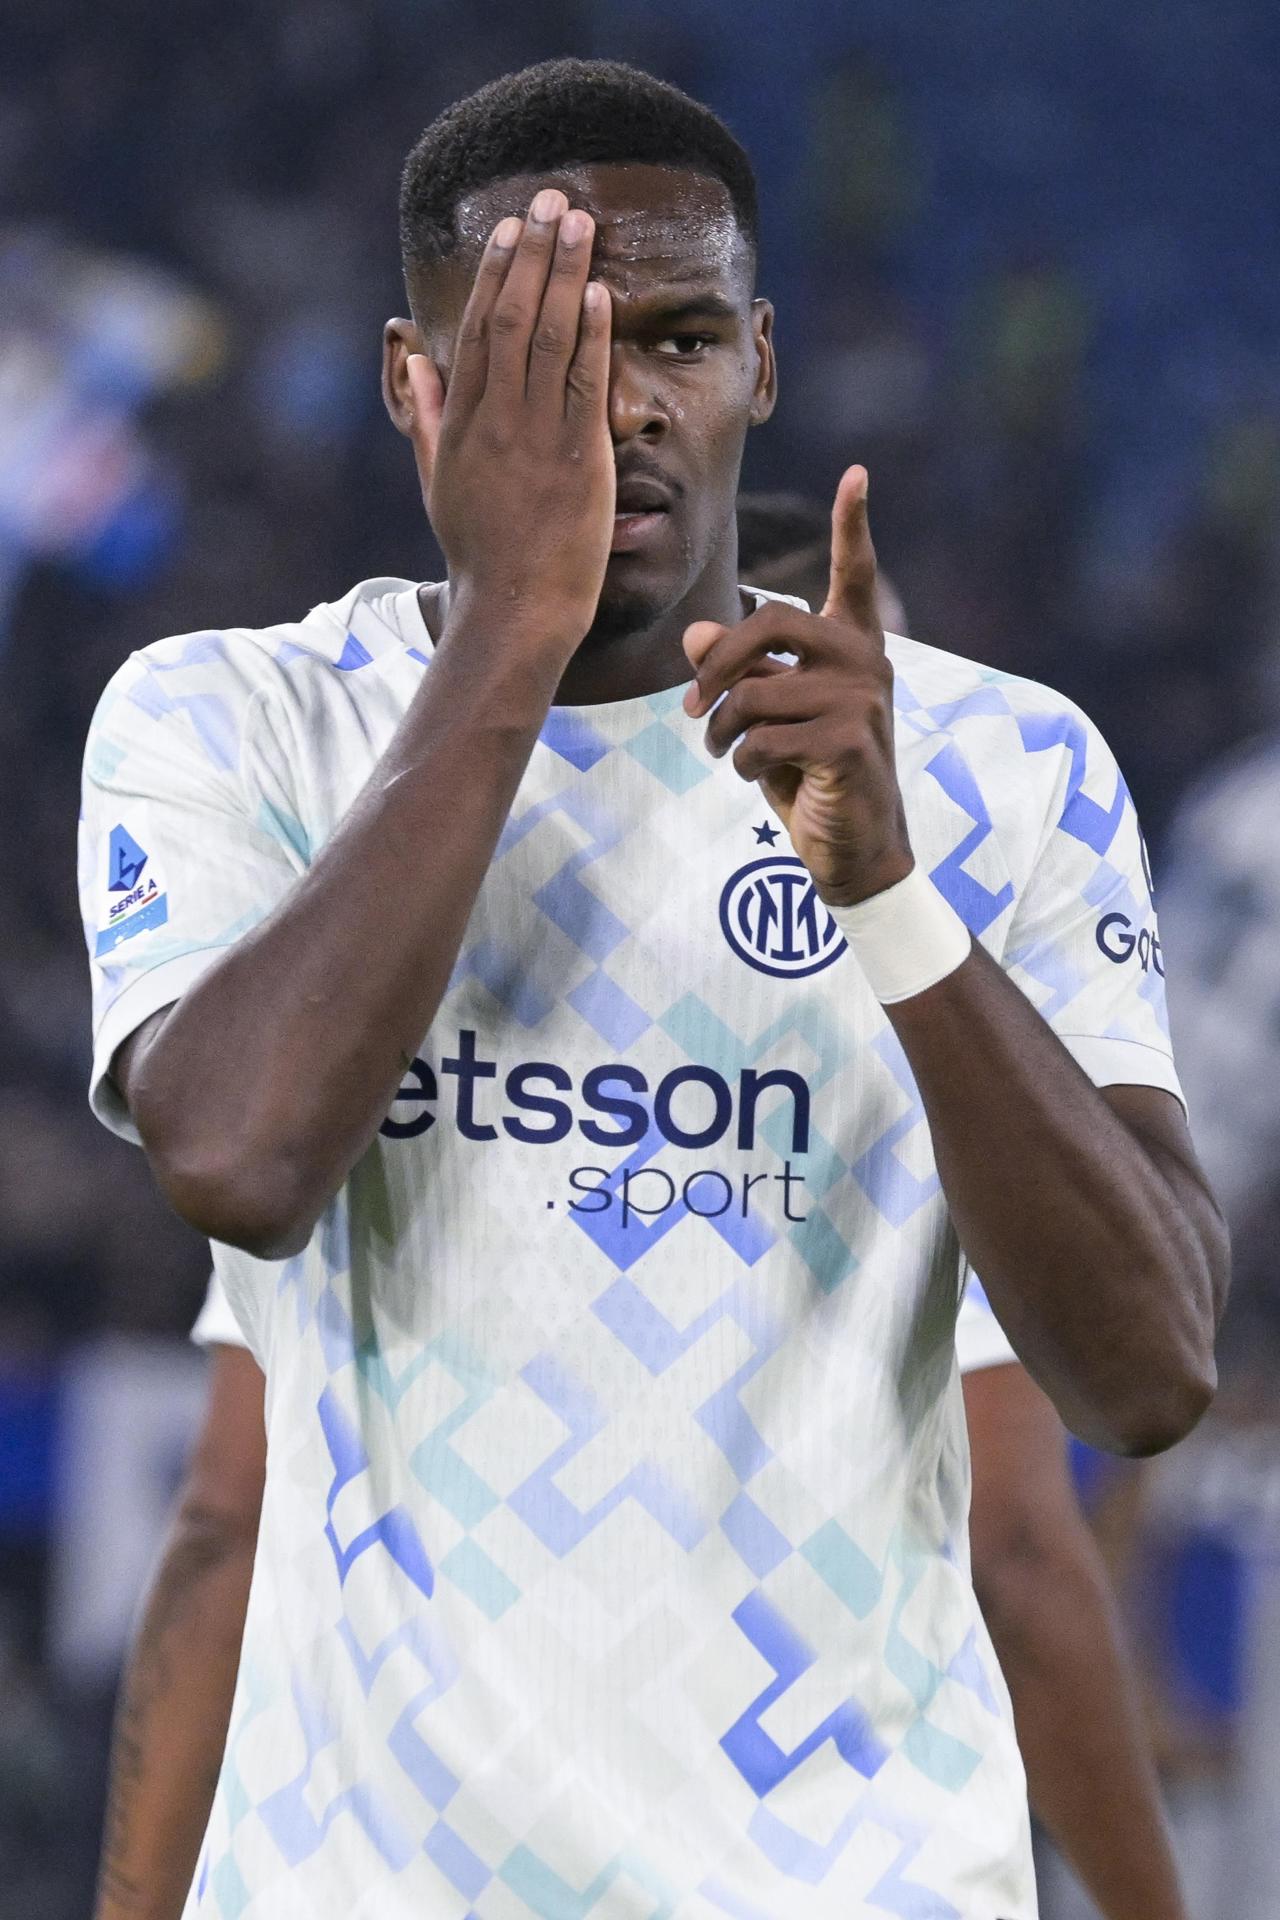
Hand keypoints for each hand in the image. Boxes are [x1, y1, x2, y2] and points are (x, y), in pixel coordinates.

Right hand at [406, 189, 615, 658]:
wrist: (515, 606)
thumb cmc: (480, 552)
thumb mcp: (438, 481)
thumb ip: (426, 416)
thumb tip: (415, 361)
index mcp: (462, 423)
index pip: (479, 330)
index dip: (496, 273)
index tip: (510, 228)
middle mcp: (496, 420)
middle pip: (512, 317)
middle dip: (532, 253)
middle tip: (550, 199)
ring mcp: (536, 437)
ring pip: (549, 337)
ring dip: (566, 272)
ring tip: (579, 222)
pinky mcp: (576, 458)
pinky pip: (583, 382)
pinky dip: (591, 333)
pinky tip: (598, 290)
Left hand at [682, 467, 913, 905]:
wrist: (854, 852)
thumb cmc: (810, 780)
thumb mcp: (768, 721)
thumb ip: (740, 675)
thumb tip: (695, 634)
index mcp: (853, 649)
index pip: (855, 577)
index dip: (853, 525)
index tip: (857, 474)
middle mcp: (867, 664)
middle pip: (772, 620)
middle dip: (720, 662)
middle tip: (695, 708)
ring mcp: (863, 701)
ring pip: (755, 691)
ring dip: (721, 730)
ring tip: (721, 752)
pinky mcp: (850, 742)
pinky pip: (763, 737)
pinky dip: (739, 762)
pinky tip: (751, 776)